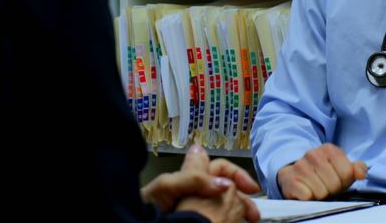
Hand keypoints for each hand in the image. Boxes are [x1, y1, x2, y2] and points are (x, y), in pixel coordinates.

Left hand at [141, 145, 260, 221]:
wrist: (131, 222)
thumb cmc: (142, 206)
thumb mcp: (166, 186)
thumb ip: (193, 178)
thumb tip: (223, 182)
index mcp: (188, 176)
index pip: (219, 168)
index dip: (236, 175)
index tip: (250, 188)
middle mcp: (194, 190)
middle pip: (226, 188)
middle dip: (242, 197)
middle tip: (253, 214)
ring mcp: (194, 207)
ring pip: (224, 205)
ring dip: (238, 211)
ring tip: (247, 221)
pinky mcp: (195, 219)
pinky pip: (215, 217)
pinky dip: (227, 219)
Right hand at [277, 144, 367, 200]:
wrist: (295, 174)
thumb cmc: (323, 174)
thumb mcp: (342, 168)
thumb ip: (356, 169)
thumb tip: (361, 174)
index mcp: (329, 149)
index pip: (346, 173)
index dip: (343, 181)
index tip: (336, 179)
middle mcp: (313, 154)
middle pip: (334, 184)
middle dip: (332, 189)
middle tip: (325, 185)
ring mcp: (300, 166)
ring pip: (321, 192)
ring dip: (320, 194)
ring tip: (315, 188)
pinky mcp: (289, 179)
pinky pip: (307, 196)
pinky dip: (307, 197)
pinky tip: (305, 190)